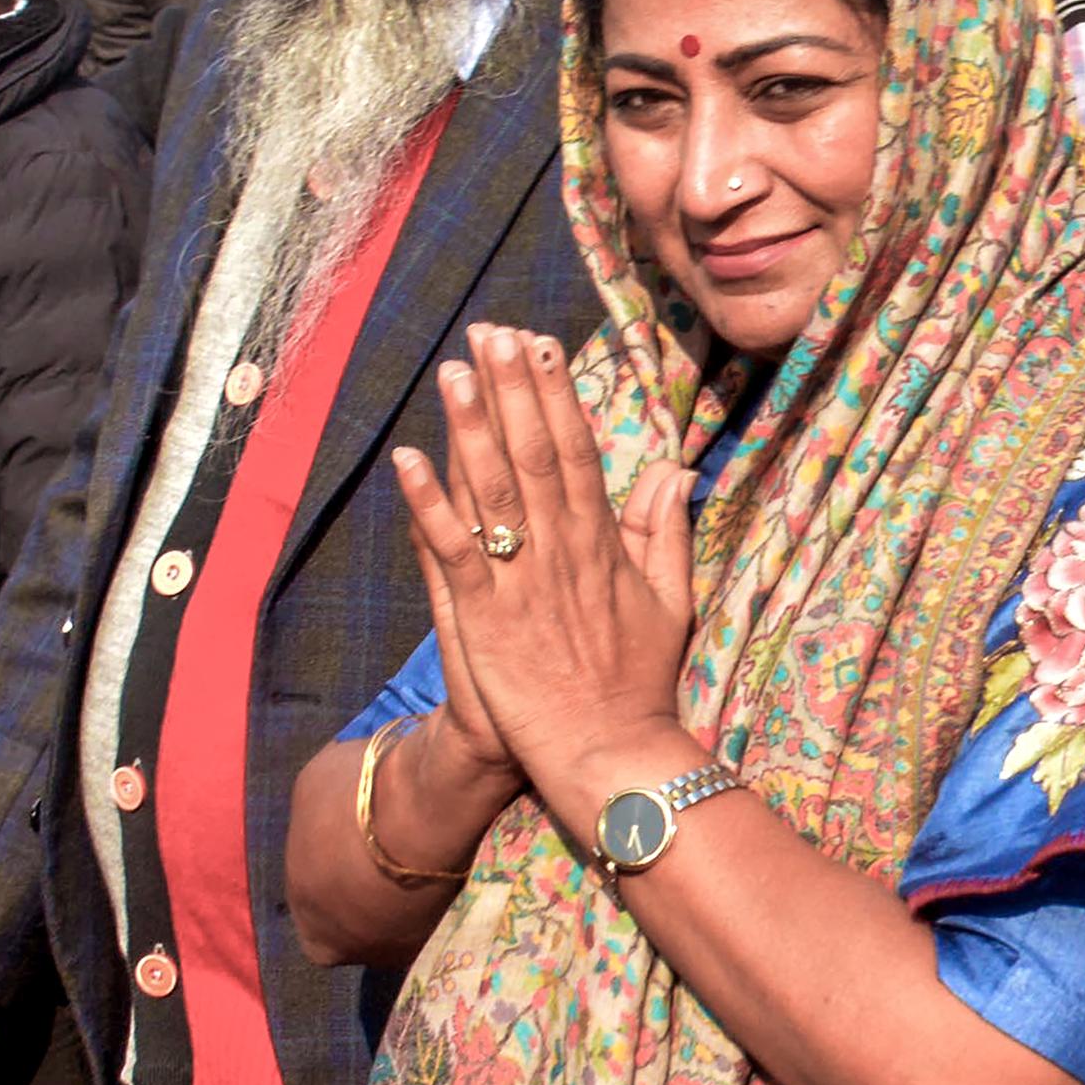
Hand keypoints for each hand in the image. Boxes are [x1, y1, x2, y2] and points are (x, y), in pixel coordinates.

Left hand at [389, 325, 696, 822]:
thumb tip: (674, 467)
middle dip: (511, 389)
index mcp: (603, 542)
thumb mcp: (669, 601)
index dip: (555, 396)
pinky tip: (409, 460)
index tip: (539, 346)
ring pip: (494, 488)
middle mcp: (562, 549)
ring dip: (471, 426)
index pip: (576, 451)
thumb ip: (666, 530)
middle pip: (533, 452)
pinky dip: (429, 505)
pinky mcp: (485, 615)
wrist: (609, 752)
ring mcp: (522, 580)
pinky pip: (453, 550)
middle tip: (490, 332)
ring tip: (454, 370)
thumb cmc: (636, 682)